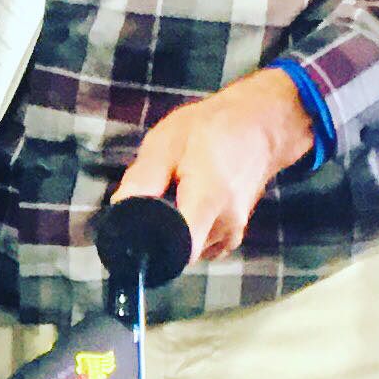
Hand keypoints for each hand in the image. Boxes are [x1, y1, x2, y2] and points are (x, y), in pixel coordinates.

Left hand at [112, 70, 318, 264]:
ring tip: (179, 192)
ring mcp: (231, 235)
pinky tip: (190, 203)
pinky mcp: (232, 237)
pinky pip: (198, 245)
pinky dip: (188, 231)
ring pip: (185, 248)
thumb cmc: (211, 129)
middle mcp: (224, 226)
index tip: (136, 230)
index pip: (177, 250)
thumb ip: (144, 178)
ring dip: (173, 228)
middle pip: (174, 249)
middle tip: (160, 193)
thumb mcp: (167, 142)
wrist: (259, 127)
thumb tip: (119, 209)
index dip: (149, 245)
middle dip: (157, 229)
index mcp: (208, 201)